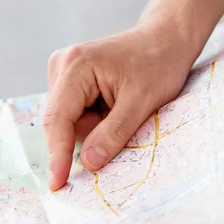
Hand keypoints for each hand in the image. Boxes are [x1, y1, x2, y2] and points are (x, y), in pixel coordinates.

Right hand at [44, 15, 193, 190]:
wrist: (166, 39)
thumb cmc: (159, 64)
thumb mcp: (141, 103)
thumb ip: (113, 134)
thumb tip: (88, 163)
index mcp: (75, 67)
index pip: (58, 120)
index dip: (58, 156)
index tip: (57, 184)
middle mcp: (62, 66)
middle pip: (61, 124)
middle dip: (88, 135)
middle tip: (123, 120)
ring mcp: (64, 73)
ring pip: (69, 123)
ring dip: (94, 128)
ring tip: (122, 107)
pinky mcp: (71, 82)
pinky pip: (76, 117)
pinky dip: (95, 121)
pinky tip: (114, 106)